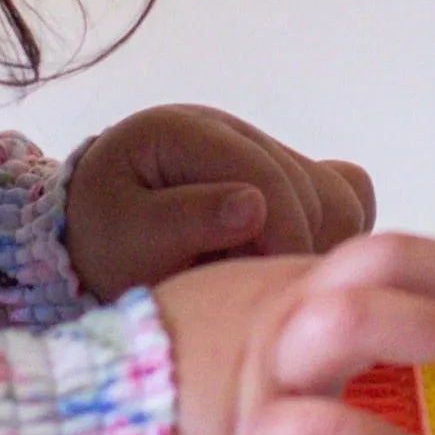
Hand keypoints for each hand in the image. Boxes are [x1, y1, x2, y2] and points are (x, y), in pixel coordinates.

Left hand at [67, 104, 376, 300]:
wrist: (92, 239)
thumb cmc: (101, 240)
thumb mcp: (121, 239)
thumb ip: (181, 221)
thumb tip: (253, 207)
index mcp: (185, 130)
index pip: (262, 173)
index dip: (281, 232)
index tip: (281, 293)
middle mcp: (233, 130)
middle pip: (308, 185)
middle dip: (296, 248)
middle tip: (264, 304)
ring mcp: (264, 149)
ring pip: (335, 195)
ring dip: (315, 245)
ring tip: (266, 288)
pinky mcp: (288, 174)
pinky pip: (342, 200)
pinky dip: (330, 236)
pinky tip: (286, 269)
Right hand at [158, 230, 434, 434]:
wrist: (62, 422)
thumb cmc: (165, 377)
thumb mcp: (243, 313)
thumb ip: (309, 305)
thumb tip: (395, 311)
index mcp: (290, 284)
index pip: (392, 249)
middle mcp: (283, 312)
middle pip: (387, 263)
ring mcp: (263, 372)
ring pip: (361, 321)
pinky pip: (326, 432)